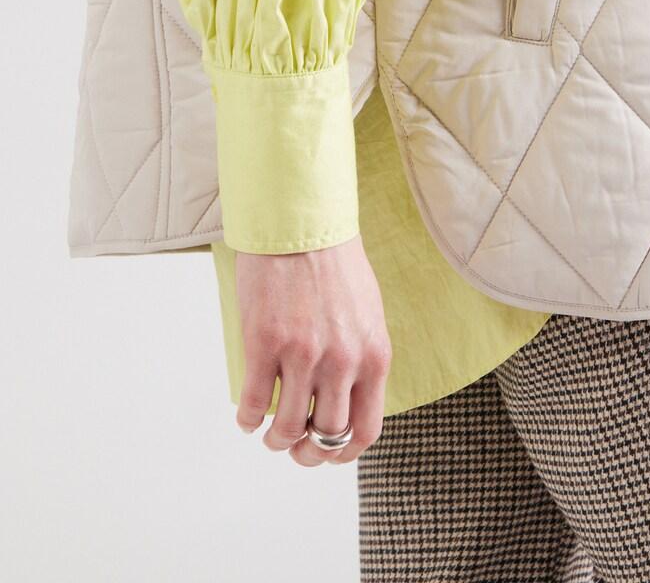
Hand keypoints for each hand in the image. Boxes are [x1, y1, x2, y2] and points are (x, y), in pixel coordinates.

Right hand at [234, 235, 390, 465]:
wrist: (301, 224)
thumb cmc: (334, 263)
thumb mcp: (367, 313)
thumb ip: (362, 357)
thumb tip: (348, 399)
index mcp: (373, 354)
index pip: (366, 428)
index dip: (344, 453)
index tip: (329, 453)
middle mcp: (342, 360)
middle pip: (325, 435)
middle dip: (307, 452)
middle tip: (294, 447)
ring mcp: (302, 354)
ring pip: (287, 428)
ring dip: (276, 440)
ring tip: (269, 434)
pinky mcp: (264, 344)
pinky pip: (254, 404)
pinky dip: (248, 419)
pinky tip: (247, 417)